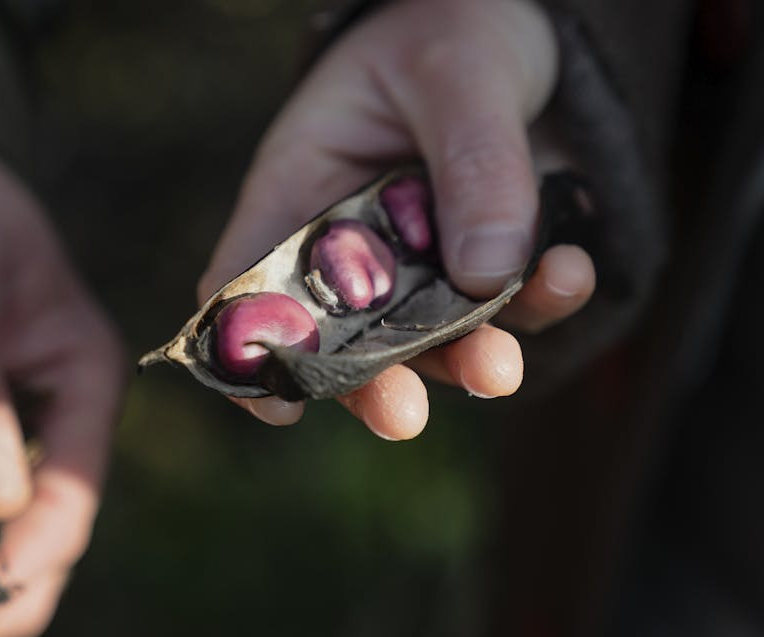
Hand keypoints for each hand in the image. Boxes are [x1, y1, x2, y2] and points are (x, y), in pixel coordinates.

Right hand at [199, 0, 594, 435]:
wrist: (527, 18)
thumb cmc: (449, 29)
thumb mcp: (455, 74)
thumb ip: (471, 164)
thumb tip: (487, 272)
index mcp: (302, 189)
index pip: (248, 281)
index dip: (249, 348)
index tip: (278, 402)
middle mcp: (354, 241)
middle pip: (342, 336)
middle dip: (372, 382)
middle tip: (401, 414)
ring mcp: (425, 260)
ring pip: (433, 336)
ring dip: (465, 360)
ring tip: (500, 369)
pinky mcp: (494, 261)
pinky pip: (517, 303)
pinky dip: (544, 302)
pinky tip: (570, 271)